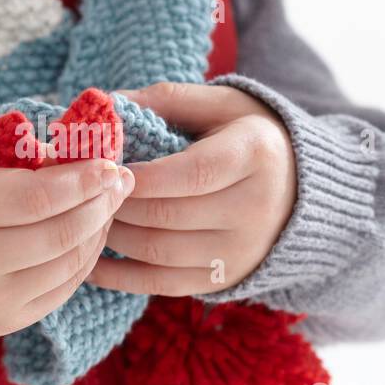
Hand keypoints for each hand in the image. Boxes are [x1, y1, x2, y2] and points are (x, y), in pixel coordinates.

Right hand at [0, 142, 134, 336]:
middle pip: (59, 233)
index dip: (80, 180)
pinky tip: (92, 231)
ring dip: (99, 229)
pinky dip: (86, 257)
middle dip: (100, 203)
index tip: (108, 162)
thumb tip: (72, 145)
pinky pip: (64, 288)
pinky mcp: (6, 323)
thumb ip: (8, 152)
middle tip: (122, 179)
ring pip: (68, 263)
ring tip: (110, 201)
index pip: (34, 199)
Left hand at [86, 82, 296, 296]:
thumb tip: (106, 103)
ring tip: (85, 216)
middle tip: (82, 192)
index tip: (105, 167)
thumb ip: (165, 100)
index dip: (141, 176)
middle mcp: (255, 210)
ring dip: (113, 237)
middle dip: (117, 204)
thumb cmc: (248, 137)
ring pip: (159, 252)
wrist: (302, 190)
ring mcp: (240, 252)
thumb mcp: (220, 105)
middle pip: (168, 216)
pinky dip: (120, 276)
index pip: (191, 173)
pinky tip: (90, 262)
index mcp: (255, 157)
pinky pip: (162, 285)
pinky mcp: (224, 279)